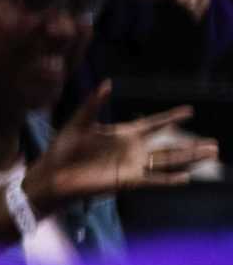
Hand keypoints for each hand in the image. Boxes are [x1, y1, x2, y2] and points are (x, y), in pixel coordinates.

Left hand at [23, 82, 216, 207]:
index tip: (189, 111)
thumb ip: (94, 104)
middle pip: (168, 146)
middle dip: (191, 145)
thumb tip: (107, 83)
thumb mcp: (79, 122)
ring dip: (189, 159)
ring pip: (167, 162)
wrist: (51, 175)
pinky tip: (186, 178)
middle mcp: (132, 151)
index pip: (153, 124)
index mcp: (122, 134)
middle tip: (214, 143)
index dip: (170, 118)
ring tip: (211, 154)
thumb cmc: (62, 150)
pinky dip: (168, 179)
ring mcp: (131, 166)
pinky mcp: (125, 181)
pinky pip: (152, 180)